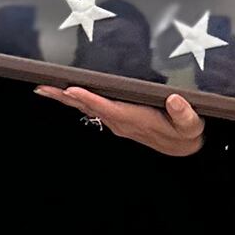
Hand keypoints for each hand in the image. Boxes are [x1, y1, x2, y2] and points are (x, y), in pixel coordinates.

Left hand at [35, 85, 205, 156]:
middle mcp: (120, 121)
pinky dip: (76, 100)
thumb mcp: (191, 125)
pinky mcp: (117, 118)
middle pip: (87, 108)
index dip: (90, 99)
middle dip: (65, 98)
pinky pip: (92, 108)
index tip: (72, 90)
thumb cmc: (186, 133)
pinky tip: (65, 94)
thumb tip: (175, 100)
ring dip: (65, 98)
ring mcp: (116, 121)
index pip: (107, 107)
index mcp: (134, 119)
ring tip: (44, 88)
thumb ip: (184, 114)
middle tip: (42, 87)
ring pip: (86, 108)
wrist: (183, 147)